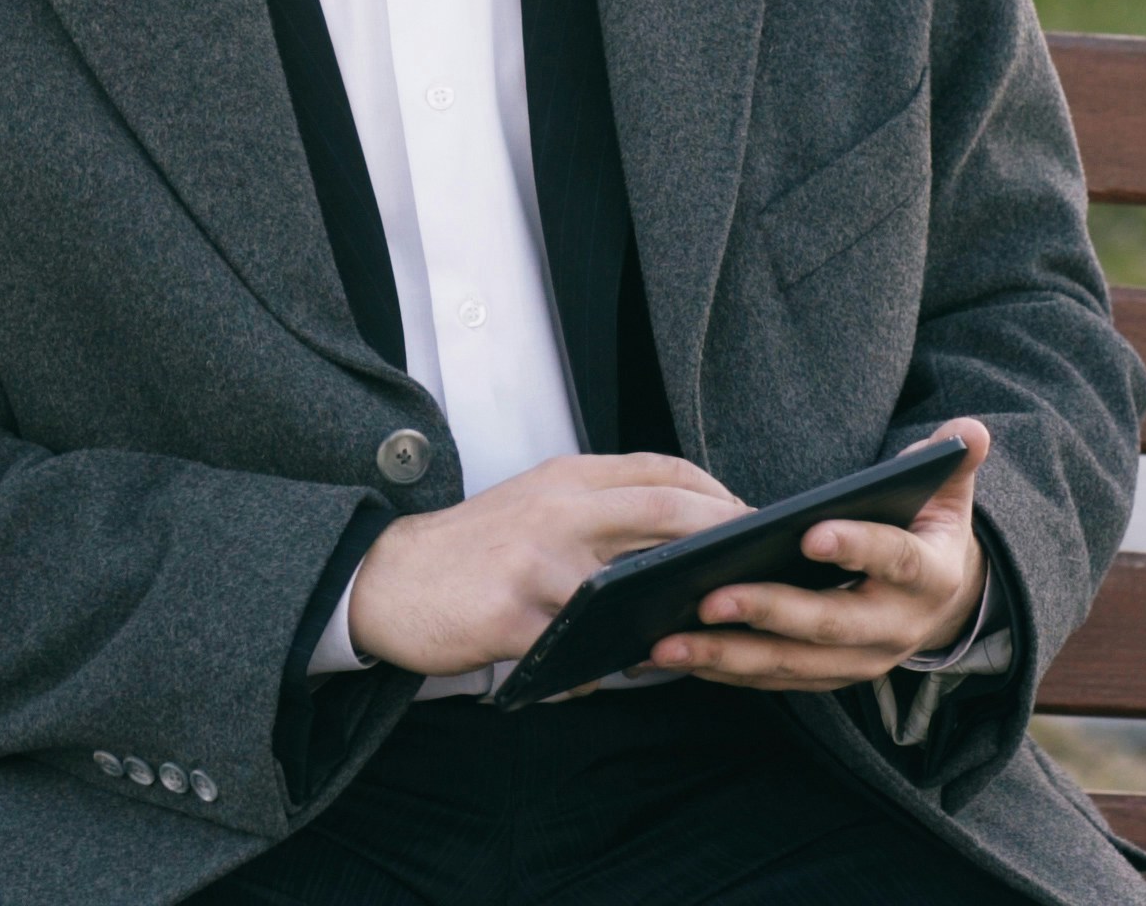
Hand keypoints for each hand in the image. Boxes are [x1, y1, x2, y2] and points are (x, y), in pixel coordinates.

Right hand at [344, 452, 747, 676]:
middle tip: (759, 565)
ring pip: (632, 586)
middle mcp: (557, 510)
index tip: (750, 518)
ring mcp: (536, 564)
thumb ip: (594, 510)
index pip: (659, 469)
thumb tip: (676, 536)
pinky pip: (577, 651)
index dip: (715, 492)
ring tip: (694, 634)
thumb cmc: (469, 549)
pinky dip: (597, 669)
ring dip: (669, 615)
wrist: (387, 580)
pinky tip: (602, 676)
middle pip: (666, 510)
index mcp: (564, 479)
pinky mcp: (512, 617)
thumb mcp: (532, 505)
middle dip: (725, 535)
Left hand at [653, 420, 991, 691]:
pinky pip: (773, 681)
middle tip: (710, 597)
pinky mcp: (828, 677)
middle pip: (831, 624)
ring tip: (668, 642)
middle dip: (769, 611)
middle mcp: (896, 628)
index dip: (858, 547)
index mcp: (928, 576)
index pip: (896, 560)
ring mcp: (860, 661)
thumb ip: (953, 462)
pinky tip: (675, 657)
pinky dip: (725, 672)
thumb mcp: (947, 494)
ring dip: (729, 656)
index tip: (810, 534)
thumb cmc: (925, 531)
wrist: (943, 601)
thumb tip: (970, 431)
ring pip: (792, 663)